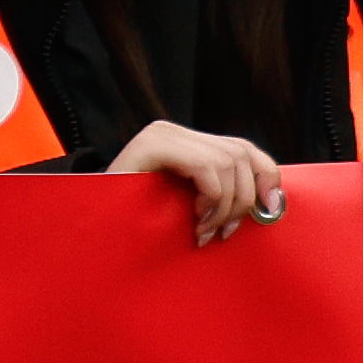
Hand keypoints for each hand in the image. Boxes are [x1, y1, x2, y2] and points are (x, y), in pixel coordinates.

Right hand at [106, 116, 287, 243]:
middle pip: (240, 154)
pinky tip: (196, 219)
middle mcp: (173, 131)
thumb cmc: (135, 223)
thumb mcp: (186, 204)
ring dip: (225, 205)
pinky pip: (206, 167)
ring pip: (227, 162)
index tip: (269, 209)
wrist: (91, 230)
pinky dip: (212, 198)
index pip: (244, 148)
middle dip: (243, 199)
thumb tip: (271, 201)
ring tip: (205, 231)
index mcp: (184, 142)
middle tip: (225, 232)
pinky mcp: (151, 145)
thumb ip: (218, 193)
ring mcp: (161, 135)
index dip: (266, 177)